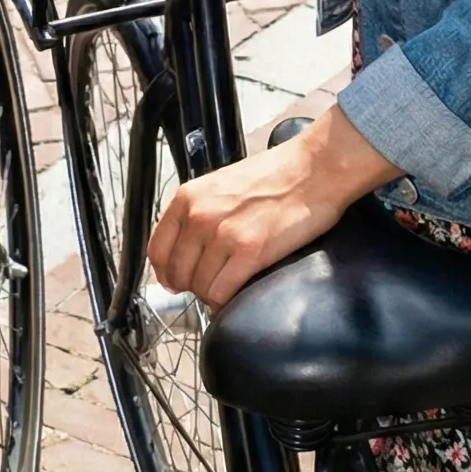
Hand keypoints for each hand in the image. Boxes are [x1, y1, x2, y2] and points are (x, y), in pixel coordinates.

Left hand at [148, 104, 393, 310]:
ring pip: (200, 288)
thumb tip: (186, 249)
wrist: (313, 170)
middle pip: (178, 274)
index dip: (166, 273)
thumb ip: (198, 214)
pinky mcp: (249, 252)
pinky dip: (227, 301)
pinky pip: (223, 293)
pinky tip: (237, 294)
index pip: (157, 250)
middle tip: (209, 285)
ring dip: (212, 294)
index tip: (175, 281)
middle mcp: (199, 216)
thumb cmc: (274, 176)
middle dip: (192, 286)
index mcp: (188, 197)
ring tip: (228, 286)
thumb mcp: (220, 186)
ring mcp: (223, 235)